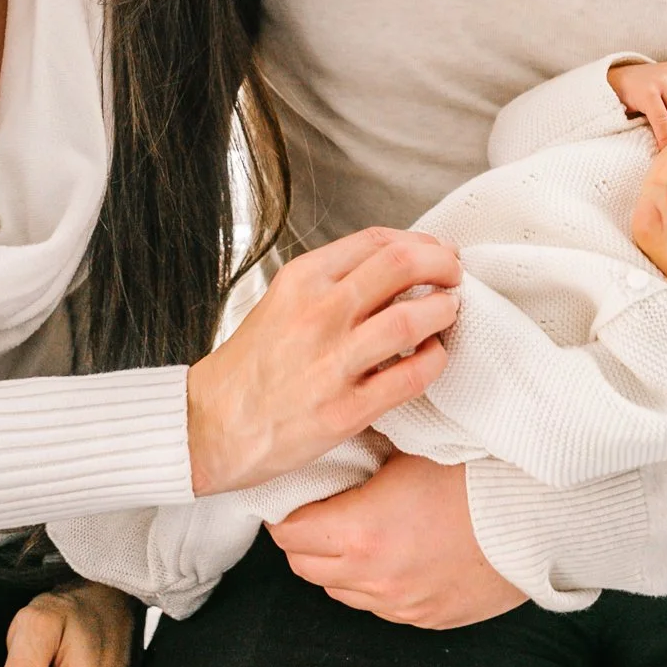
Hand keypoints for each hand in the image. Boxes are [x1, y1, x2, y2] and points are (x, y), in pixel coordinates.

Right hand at [187, 228, 460, 494]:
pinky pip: (410, 377)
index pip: (378, 241)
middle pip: (403, 265)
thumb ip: (333, 282)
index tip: (436, 252)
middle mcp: (319, 312)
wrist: (211, 425)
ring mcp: (332, 362)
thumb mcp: (282, 301)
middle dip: (443, 265)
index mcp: (302, 279)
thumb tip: (396, 268)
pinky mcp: (345, 410)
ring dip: (445, 311)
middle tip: (455, 276)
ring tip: (449, 313)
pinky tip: (435, 356)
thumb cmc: (251, 365)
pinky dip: (435, 360)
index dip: (420, 242)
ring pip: (413, 318)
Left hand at [269, 451, 526, 628]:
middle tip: (319, 505)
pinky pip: (378, 605)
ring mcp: (401, 604)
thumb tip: (334, 431)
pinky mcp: (427, 618)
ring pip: (339, 589)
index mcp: (361, 531)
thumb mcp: (414, 446)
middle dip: (303, 536)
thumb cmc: (482, 475)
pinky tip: (396, 549)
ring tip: (358, 526)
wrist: (542, 518)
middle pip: (304, 565)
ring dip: (336, 561)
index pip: (288, 532)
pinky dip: (373, 581)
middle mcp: (375, 577)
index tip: (294, 491)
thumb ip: (365, 446)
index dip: (285, 508)